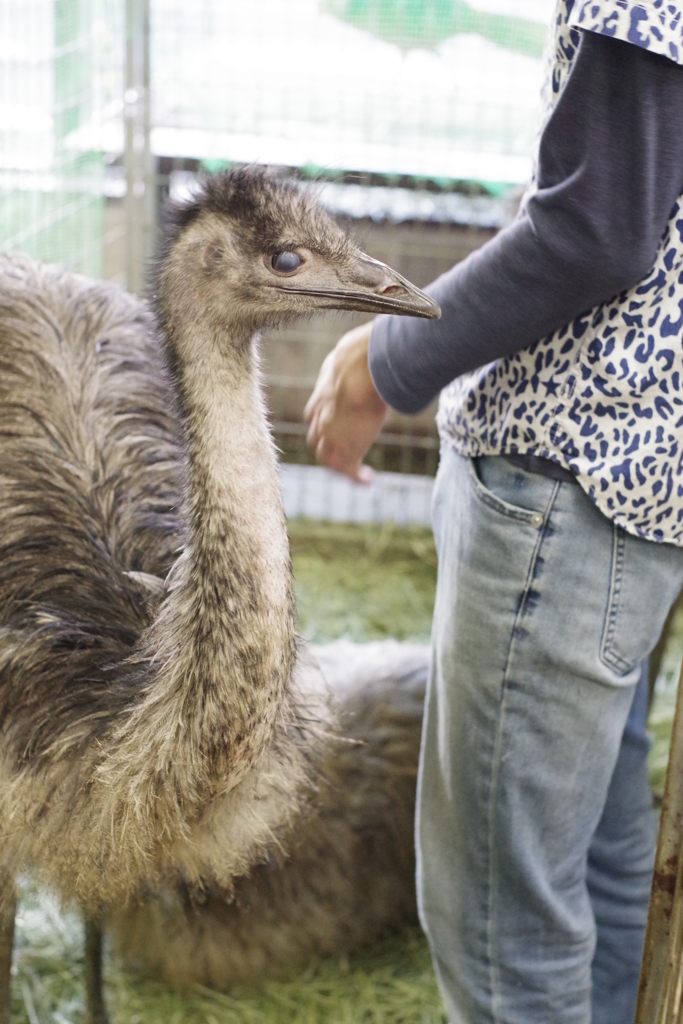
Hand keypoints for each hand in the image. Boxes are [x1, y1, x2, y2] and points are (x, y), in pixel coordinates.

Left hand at [304, 321, 387, 483]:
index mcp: (325, 389)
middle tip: (343, 455)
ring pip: (325, 456)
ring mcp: (331, 432)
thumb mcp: (367, 347)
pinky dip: (356, 476)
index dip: (324, 420)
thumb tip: (398, 336)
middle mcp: (322, 413)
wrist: (362, 367)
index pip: (316, 411)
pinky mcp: (345, 447)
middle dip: (326, 446)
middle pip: (315, 437)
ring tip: (357, 473)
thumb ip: (375, 349)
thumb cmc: (370, 350)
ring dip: (340, 465)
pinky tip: (368, 480)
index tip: (339, 425)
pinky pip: (347, 469)